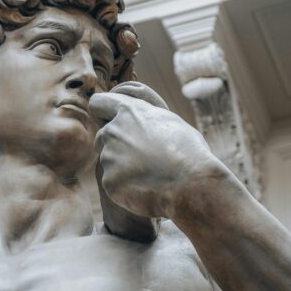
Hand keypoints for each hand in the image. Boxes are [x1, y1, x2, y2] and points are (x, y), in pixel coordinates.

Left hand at [88, 81, 222, 219]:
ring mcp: (108, 156)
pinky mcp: (109, 181)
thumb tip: (139, 117)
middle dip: (114, 144)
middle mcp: (113, 131)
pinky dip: (125, 186)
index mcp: (128, 112)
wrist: (192, 185)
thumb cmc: (189, 151)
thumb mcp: (171, 122)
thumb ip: (146, 117)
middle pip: (102, 136)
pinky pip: (112, 181)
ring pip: (107, 160)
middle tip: (139, 156)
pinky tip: (146, 187)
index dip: (103, 113)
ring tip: (148, 173)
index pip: (98, 103)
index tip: (108, 121)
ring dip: (121, 165)